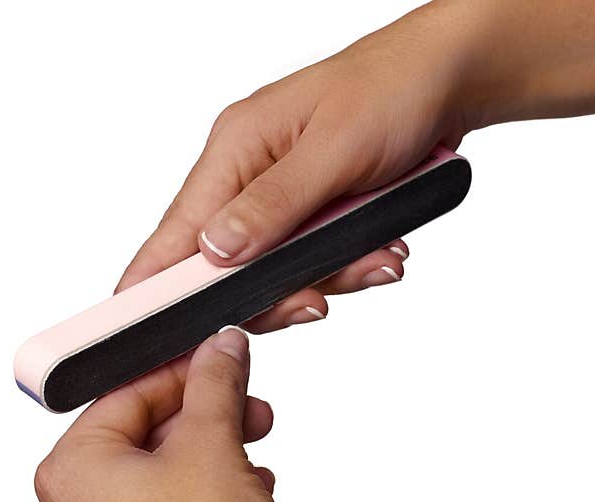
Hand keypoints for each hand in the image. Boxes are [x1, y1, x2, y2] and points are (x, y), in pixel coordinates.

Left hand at [33, 328, 286, 501]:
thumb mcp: (211, 440)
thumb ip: (213, 382)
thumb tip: (219, 352)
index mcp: (68, 474)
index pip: (125, 396)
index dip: (180, 372)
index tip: (212, 362)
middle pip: (142, 437)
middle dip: (203, 418)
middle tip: (242, 405)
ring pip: (154, 478)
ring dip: (208, 455)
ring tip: (250, 450)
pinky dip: (198, 496)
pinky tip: (240, 490)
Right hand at [115, 2, 481, 331]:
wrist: (447, 80)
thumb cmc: (391, 90)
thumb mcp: (334, 149)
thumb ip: (274, 204)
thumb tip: (214, 251)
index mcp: (236, 149)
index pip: (179, 229)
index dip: (158, 283)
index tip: (147, 328)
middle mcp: (249, 176)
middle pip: (231, 266)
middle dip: (279, 288)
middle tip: (316, 299)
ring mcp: (282, 198)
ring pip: (281, 270)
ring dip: (331, 274)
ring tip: (378, 258)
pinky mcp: (314, 213)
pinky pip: (318, 260)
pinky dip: (350, 264)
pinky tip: (382, 251)